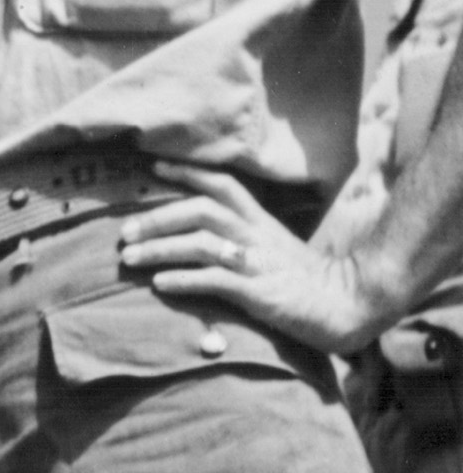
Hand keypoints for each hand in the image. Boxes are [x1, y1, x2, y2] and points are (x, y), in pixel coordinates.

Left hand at [118, 167, 390, 355]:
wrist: (348, 306)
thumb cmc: (304, 280)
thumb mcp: (273, 247)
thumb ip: (242, 236)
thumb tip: (198, 234)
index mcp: (260, 221)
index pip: (222, 185)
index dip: (188, 173)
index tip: (154, 167)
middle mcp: (256, 235)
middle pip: (200, 212)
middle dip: (157, 218)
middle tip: (124, 232)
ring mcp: (258, 263)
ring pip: (200, 244)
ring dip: (159, 250)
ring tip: (128, 258)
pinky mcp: (260, 293)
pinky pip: (215, 281)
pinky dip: (183, 280)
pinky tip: (160, 284)